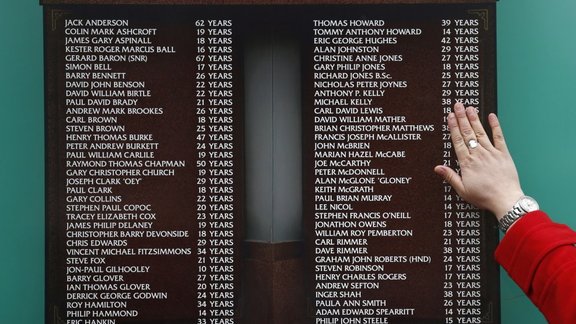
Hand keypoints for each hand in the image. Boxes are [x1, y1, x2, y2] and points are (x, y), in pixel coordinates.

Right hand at [434, 102, 523, 219]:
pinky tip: (492, 117)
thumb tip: (437, 167)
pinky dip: (495, 126)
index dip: (453, 127)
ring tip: (469, 108)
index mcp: (467, 163)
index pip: (458, 141)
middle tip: (458, 105)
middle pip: (468, 133)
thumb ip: (450, 176)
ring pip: (480, 132)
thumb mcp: (462, 190)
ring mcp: (491, 153)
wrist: (505, 200)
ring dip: (474, 119)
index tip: (449, 117)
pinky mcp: (503, 154)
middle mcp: (478, 154)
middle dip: (462, 117)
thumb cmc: (484, 196)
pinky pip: (499, 137)